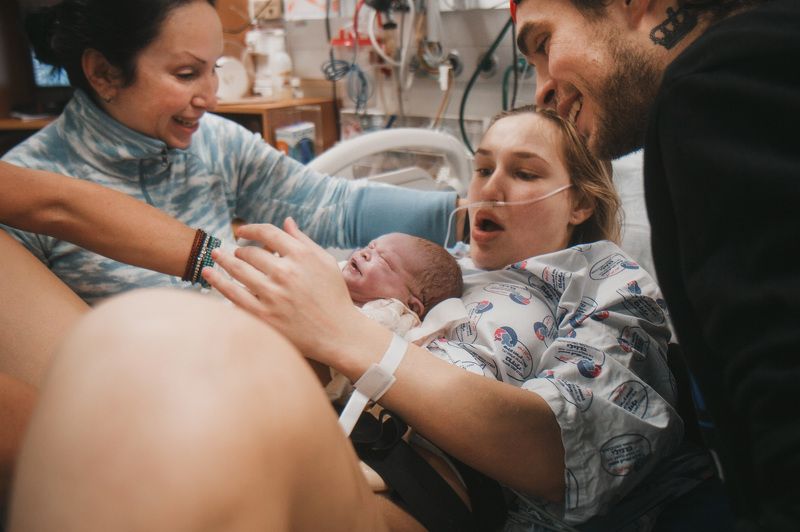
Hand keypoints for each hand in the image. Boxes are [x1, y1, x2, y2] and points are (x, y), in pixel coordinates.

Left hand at [202, 218, 367, 364]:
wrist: (338, 333)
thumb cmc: (333, 296)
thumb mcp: (325, 262)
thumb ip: (304, 240)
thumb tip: (287, 221)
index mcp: (302, 256)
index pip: (268, 233)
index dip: (251, 229)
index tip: (241, 231)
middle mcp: (286, 272)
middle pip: (251, 252)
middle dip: (240, 250)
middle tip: (235, 253)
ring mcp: (273, 295)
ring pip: (238, 270)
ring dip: (223, 260)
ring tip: (216, 257)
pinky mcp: (264, 315)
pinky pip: (233, 295)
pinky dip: (218, 282)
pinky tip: (208, 274)